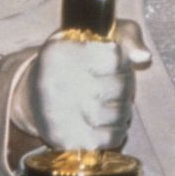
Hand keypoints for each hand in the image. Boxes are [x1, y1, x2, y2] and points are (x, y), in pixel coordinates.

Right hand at [28, 21, 152, 152]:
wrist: (31, 98)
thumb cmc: (71, 63)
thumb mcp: (91, 36)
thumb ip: (125, 35)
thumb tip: (143, 56)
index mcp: (62, 53)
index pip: (116, 57)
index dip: (124, 61)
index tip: (115, 63)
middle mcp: (57, 83)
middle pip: (120, 86)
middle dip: (126, 85)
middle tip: (117, 86)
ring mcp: (61, 115)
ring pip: (119, 113)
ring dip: (124, 109)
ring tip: (113, 103)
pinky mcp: (68, 140)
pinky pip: (113, 137)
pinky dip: (118, 130)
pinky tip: (108, 122)